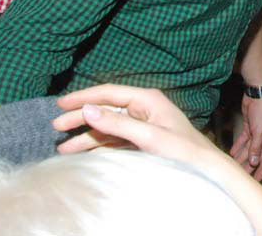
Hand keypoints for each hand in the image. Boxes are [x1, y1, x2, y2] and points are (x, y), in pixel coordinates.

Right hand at [54, 84, 223, 163]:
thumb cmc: (183, 151)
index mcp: (148, 99)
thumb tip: (88, 109)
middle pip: (105, 110)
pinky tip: (82, 154)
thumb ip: (118, 124)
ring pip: (107, 127)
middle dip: (81, 117)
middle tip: (56, 126)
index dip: (84, 97)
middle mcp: (144, 109)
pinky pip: (114, 141)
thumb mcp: (149, 137)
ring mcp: (142, 125)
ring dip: (86, 137)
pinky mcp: (141, 141)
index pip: (110, 93)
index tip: (61, 103)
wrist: (205, 169)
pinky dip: (97, 147)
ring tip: (63, 148)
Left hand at [230, 94, 261, 176]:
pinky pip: (243, 140)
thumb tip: (254, 162)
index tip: (256, 181)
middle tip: (240, 176)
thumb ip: (256, 148)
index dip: (261, 171)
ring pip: (248, 149)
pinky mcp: (249, 128)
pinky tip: (232, 153)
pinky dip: (238, 146)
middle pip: (256, 156)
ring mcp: (256, 134)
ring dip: (241, 157)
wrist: (257, 97)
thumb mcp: (259, 132)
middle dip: (248, 166)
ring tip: (233, 166)